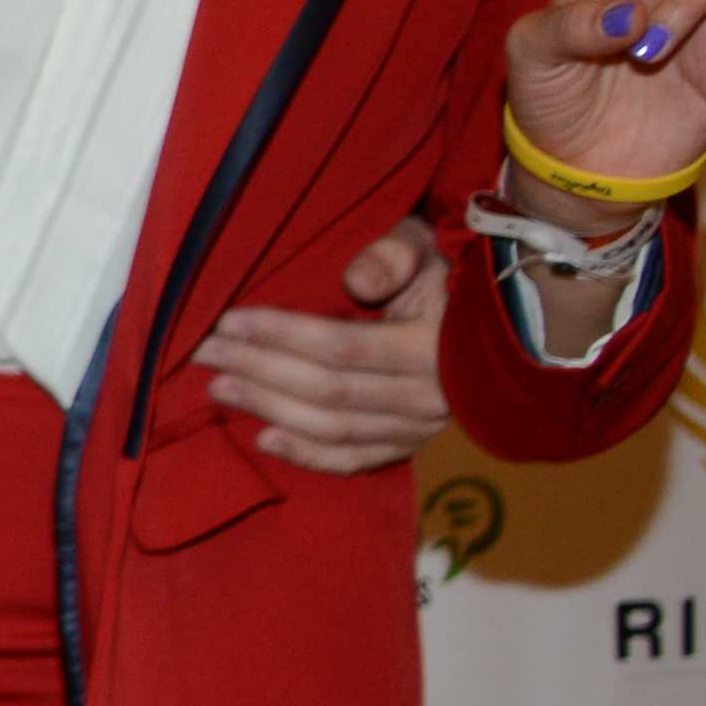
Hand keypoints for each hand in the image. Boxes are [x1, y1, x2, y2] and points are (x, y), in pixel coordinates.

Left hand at [194, 217, 453, 472]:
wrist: (500, 321)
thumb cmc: (449, 272)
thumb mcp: (428, 246)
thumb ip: (394, 254)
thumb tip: (357, 280)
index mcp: (437, 345)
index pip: (342, 346)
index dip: (281, 336)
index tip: (228, 322)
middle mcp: (432, 396)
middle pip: (329, 391)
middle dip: (260, 371)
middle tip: (205, 354)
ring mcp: (424, 426)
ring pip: (335, 429)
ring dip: (271, 409)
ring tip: (219, 387)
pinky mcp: (414, 443)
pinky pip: (358, 460)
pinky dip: (309, 456)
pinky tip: (264, 439)